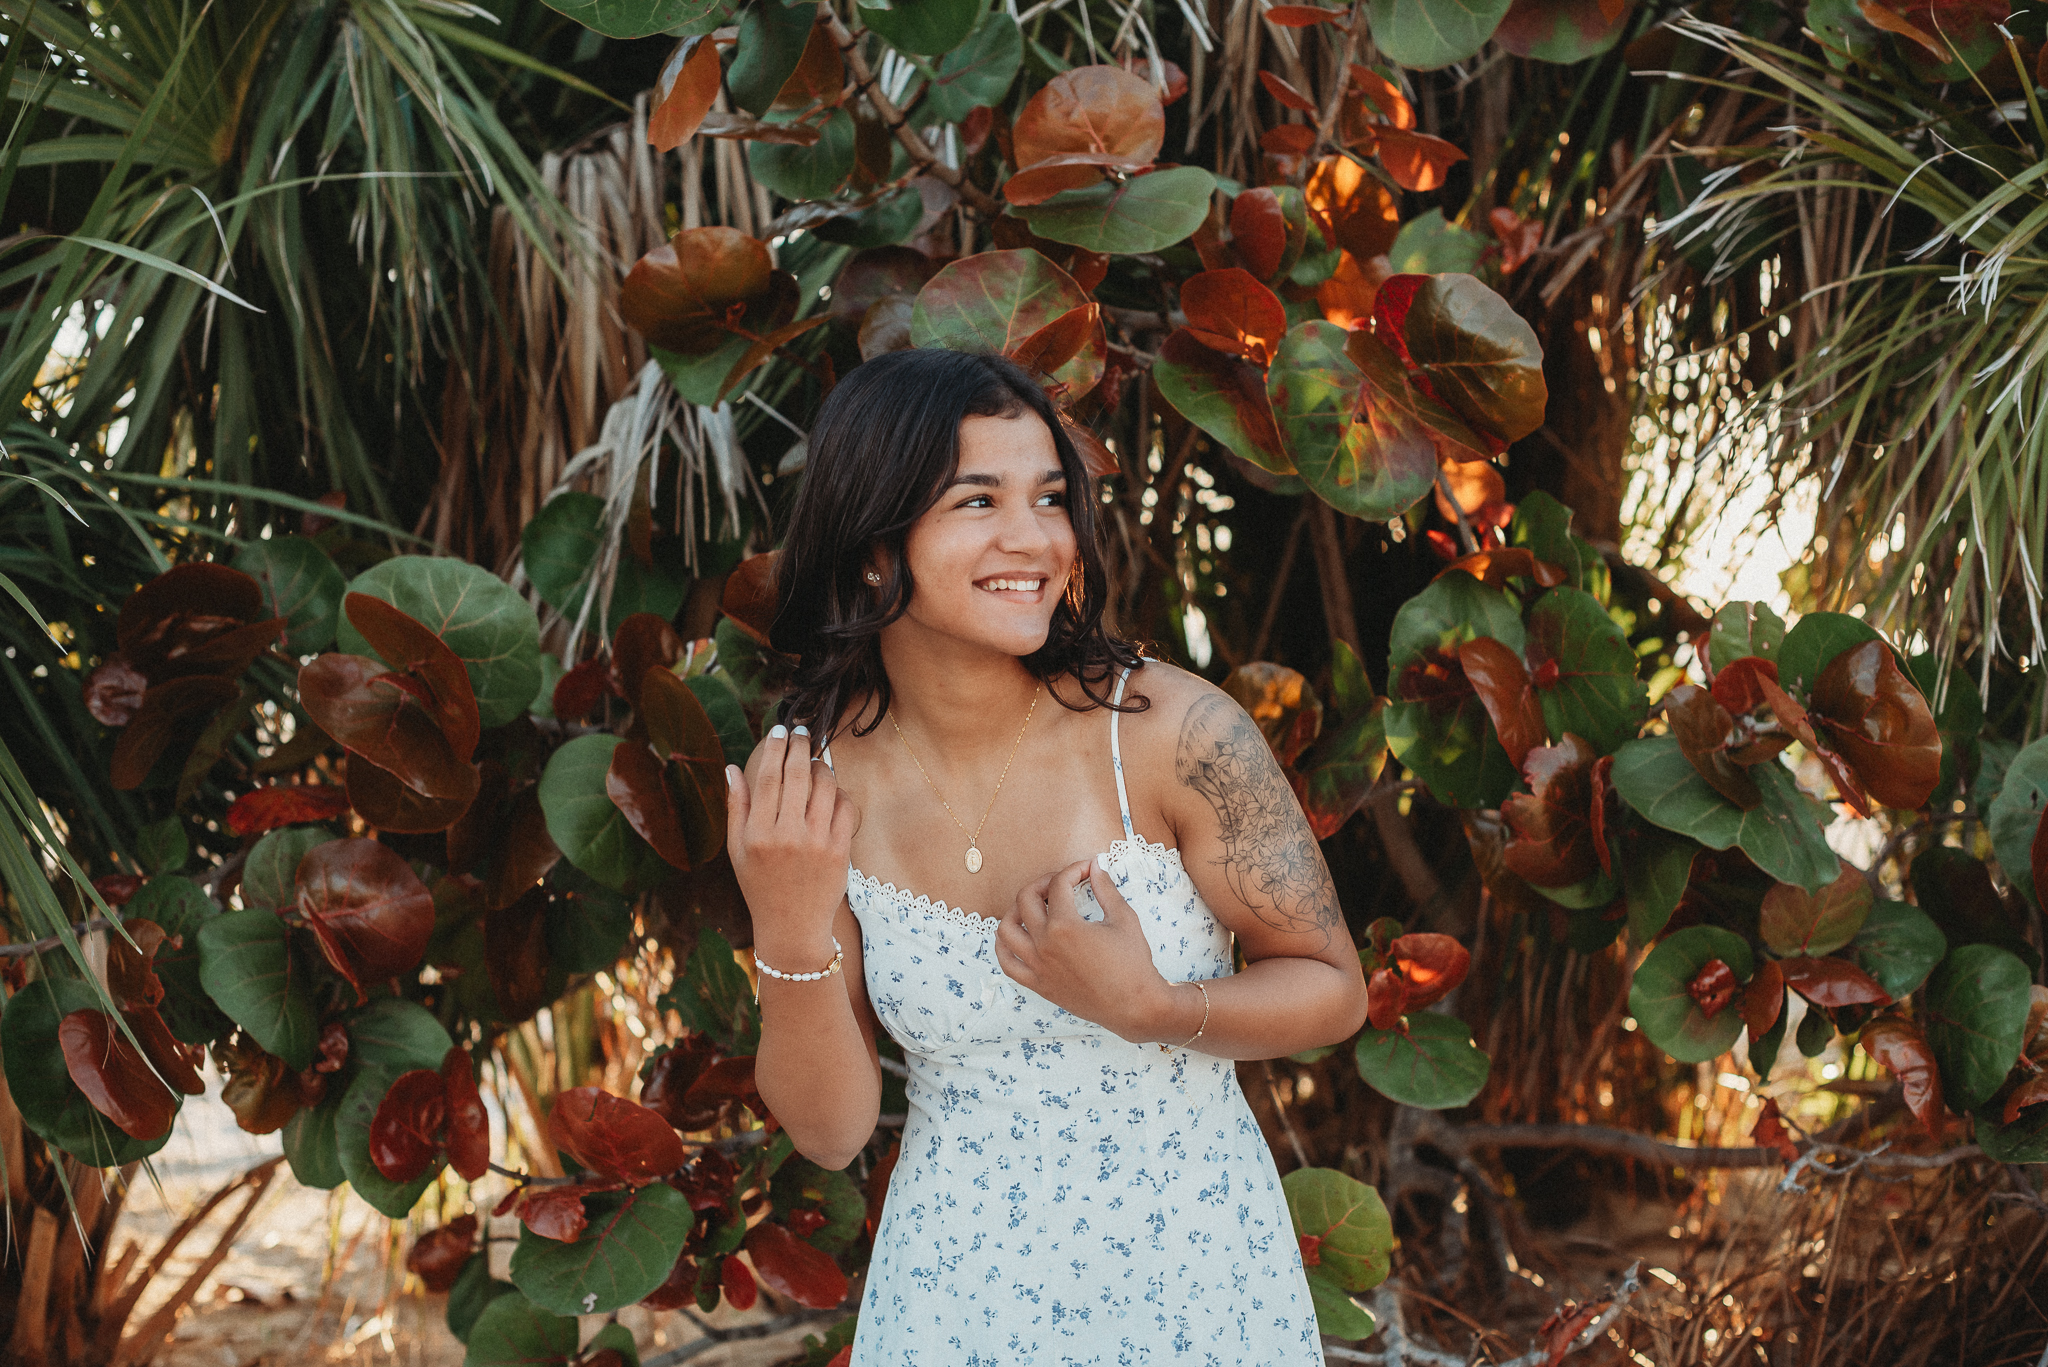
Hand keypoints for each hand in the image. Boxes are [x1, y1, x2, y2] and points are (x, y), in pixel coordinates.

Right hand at [727, 725, 858, 960]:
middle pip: (797, 775)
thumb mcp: (737, 849)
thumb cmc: (760, 885)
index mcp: (757, 833)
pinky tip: (830, 791)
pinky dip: (839, 793)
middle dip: (799, 746)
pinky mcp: (839, 851)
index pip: (767, 777)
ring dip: (821, 767)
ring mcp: (816, 843)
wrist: (792, 926)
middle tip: (800, 732)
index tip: (778, 730)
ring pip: (824, 786)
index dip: (774, 748)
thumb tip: (731, 768)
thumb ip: (736, 807)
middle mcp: (786, 835)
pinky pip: (844, 807)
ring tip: (815, 762)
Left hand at [994, 857, 1181, 1043]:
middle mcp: (1044, 944)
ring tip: (1035, 905)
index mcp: (1065, 926)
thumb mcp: (1124, 919)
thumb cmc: (1133, 964)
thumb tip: (1096, 867)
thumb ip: (1106, 890)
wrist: (1135, 1006)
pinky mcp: (1038, 984)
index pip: (1060, 884)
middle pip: (1026, 899)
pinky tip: (1014, 935)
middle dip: (1044, 882)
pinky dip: (1004, 946)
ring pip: (1006, 929)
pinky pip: (1008, 963)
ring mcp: (1037, 966)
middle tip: (1062, 882)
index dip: (1075, 870)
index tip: (1089, 868)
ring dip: (1016, 909)